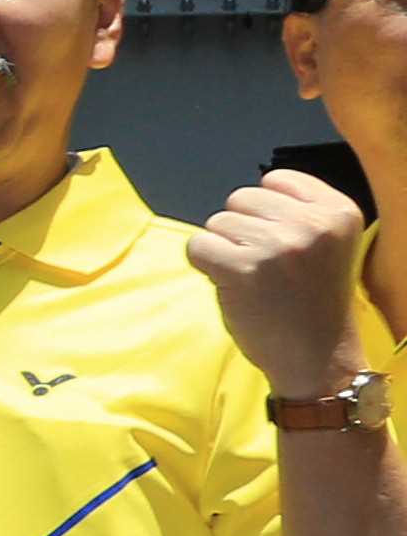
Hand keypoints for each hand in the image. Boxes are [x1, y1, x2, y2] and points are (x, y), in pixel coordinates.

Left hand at [194, 164, 377, 400]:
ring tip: (252, 278)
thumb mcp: (325, 243)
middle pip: (241, 198)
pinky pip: (196, 246)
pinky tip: (231, 285)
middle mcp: (312, 224)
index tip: (280, 242)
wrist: (315, 356)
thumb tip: (243, 197)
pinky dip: (204, 265)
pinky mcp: (242, 268)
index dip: (265, 210)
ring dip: (224, 249)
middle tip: (264, 266)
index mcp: (338, 212)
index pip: (276, 179)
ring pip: (217, 222)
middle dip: (242, 229)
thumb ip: (295, 212)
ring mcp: (277, 245)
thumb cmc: (311, 300)